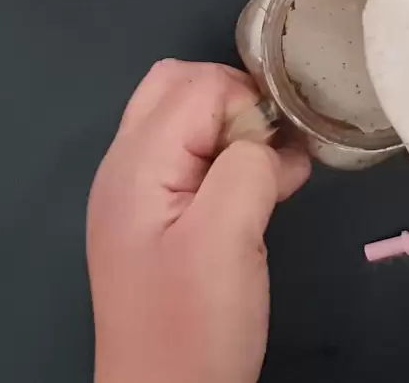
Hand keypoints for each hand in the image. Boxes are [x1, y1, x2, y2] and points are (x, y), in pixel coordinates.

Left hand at [87, 60, 310, 382]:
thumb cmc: (192, 325)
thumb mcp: (227, 238)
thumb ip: (246, 168)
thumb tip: (267, 138)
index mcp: (135, 164)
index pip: (194, 84)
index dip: (246, 100)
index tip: (282, 144)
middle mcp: (126, 167)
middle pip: (179, 88)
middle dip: (237, 102)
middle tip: (278, 148)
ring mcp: (138, 195)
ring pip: (186, 123)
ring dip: (236, 133)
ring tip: (280, 174)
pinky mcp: (157, 222)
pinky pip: (191, 163)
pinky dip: (229, 163)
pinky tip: (266, 193)